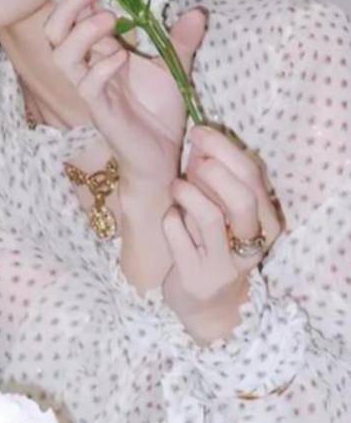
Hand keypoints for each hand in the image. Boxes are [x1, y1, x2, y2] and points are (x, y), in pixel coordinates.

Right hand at [44, 0, 207, 192]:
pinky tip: (120, 59)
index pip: (77, 13)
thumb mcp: (174, 68)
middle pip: (55, 30)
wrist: (162, 155)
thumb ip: (181, 40)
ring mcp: (90, 88)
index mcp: (101, 51)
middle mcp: (89, 66)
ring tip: (107, 20)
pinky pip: (87, 85)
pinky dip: (101, 67)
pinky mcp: (99, 110)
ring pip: (62, 56)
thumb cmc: (160, 113)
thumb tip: (198, 11)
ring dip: (81, 32)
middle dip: (69, 4)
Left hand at [161, 125, 283, 343]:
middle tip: (190, 161)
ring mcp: (225, 263)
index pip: (252, 173)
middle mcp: (252, 242)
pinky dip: (169, 219)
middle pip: (241, 195)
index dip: (223, 147)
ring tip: (177, 188)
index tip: (199, 132)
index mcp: (264, 219)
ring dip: (187, 192)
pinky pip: (178, 235)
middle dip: (211, 169)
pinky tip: (170, 218)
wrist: (205, 304)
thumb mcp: (220, 208)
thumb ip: (214, 176)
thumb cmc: (210, 243)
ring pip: (209, 215)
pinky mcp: (197, 277)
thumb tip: (200, 137)